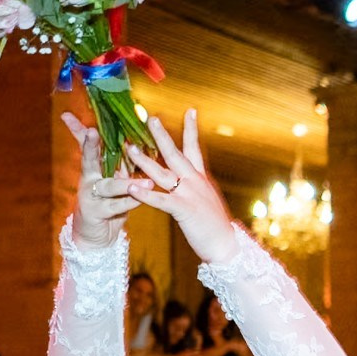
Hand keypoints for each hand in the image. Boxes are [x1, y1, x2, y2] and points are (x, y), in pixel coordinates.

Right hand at [60, 111, 138, 248]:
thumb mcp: (113, 180)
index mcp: (94, 169)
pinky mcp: (96, 213)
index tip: (66, 116)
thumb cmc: (109, 203)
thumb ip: (120, 165)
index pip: (86, 146)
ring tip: (147, 181)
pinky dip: (129, 202)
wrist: (97, 236)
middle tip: (92, 132)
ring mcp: (90, 196)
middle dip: (89, 145)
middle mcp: (89, 179)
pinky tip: (140, 199)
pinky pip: (115, 206)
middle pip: (88, 159)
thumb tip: (132, 142)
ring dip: (126, 183)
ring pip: (108, 186)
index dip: (78, 131)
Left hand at [124, 110, 238, 265]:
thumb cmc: (215, 225)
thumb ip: (197, 185)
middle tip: (150, 118)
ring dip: (144, 161)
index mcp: (200, 178)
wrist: (226, 245)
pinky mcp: (184, 211)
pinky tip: (131, 188)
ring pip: (163, 173)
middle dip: (161, 136)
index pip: (194, 148)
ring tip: (130, 149)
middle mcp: (195, 182)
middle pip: (175, 153)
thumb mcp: (207, 198)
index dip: (191, 129)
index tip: (190, 110)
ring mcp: (189, 195)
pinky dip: (145, 194)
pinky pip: (161, 200)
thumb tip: (190, 176)